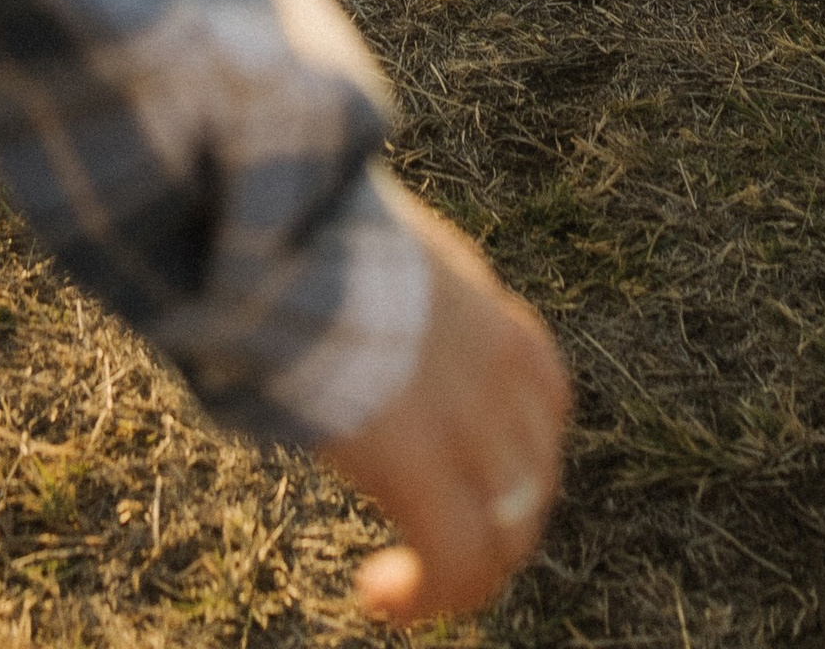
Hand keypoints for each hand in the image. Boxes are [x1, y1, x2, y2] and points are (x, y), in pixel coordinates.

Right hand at [322, 195, 569, 622]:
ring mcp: (471, 419)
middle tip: (434, 552)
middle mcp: (497, 366)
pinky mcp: (424, 468)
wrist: (283, 227)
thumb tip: (343, 306)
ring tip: (404, 591)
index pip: (541, 394)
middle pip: (534, 475)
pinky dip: (426, 597)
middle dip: (494, 525)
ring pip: (507, 532)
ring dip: (462, 575)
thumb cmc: (299, 229)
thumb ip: (392, 293)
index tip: (466, 479)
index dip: (514, 450)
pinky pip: (454, 563)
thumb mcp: (375, 251)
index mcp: (486, 307)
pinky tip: (378, 597)